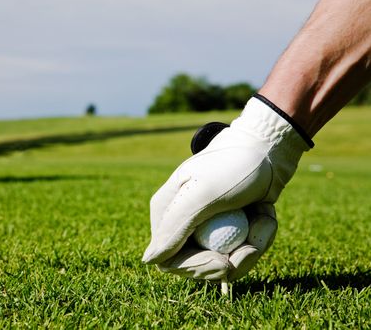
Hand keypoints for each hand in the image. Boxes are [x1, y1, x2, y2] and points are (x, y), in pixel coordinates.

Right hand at [142, 95, 312, 280]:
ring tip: (263, 218)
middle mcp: (181, 222)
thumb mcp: (203, 194)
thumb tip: (148, 260)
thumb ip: (174, 227)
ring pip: (224, 261)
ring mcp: (204, 226)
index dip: (197, 267)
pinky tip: (265, 214)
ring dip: (251, 246)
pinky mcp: (227, 227)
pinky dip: (258, 238)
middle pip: (199, 265)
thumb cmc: (234, 166)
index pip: (170, 260)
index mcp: (166, 214)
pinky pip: (239, 250)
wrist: (268, 148)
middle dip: (231, 259)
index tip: (225, 261)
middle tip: (254, 245)